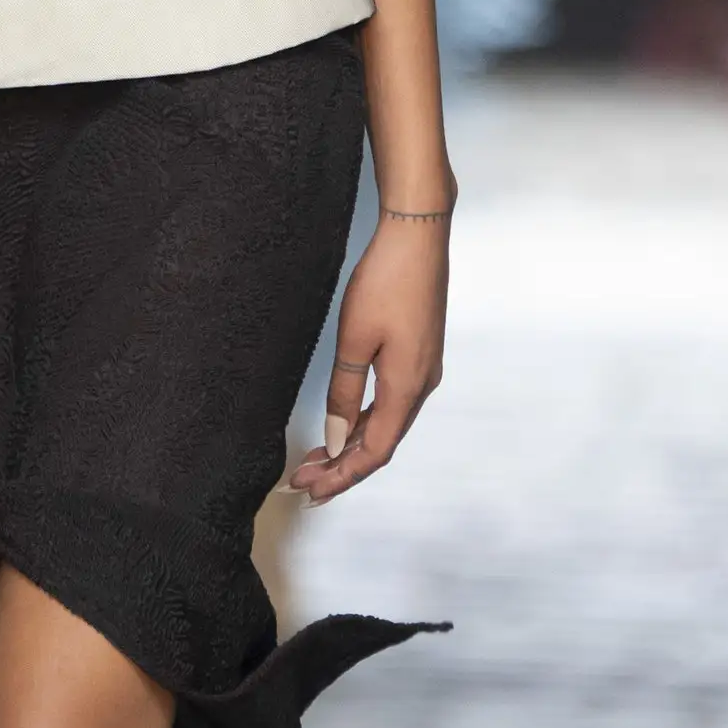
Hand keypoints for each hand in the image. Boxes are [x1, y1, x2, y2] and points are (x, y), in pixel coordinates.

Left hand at [290, 207, 449, 505]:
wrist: (417, 236)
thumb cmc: (385, 282)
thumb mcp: (354, 338)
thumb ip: (344, 392)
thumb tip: (334, 439)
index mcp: (406, 387)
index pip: (374, 451)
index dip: (342, 475)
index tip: (309, 490)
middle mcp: (421, 386)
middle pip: (381, 443)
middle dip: (343, 467)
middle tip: (304, 483)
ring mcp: (423, 370)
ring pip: (387, 423)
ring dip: (352, 444)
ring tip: (317, 461)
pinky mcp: (419, 353)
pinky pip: (391, 402)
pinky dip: (365, 420)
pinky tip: (346, 421)